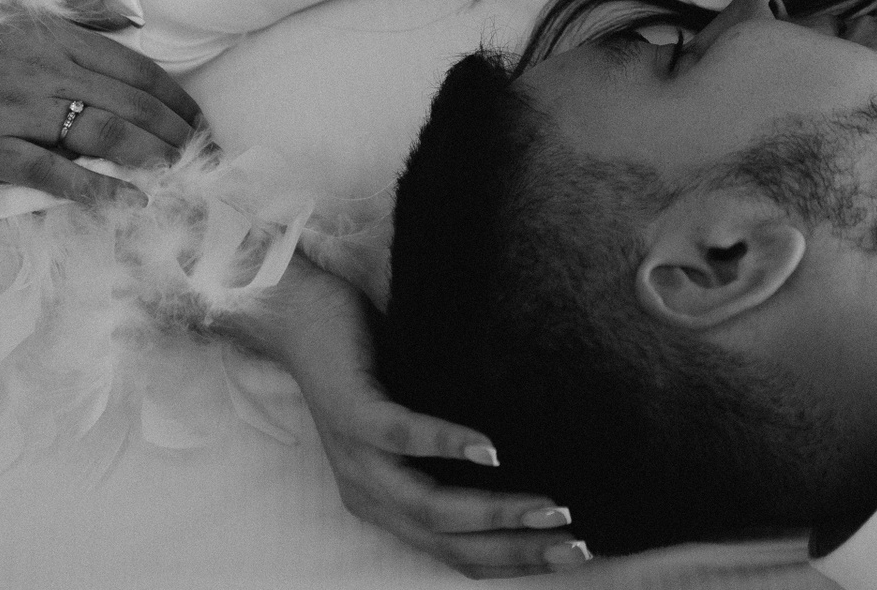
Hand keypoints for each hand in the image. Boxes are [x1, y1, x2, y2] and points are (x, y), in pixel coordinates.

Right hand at [0, 0, 200, 202]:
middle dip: (173, 130)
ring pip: (102, 133)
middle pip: (129, 103)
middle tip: (203, 152)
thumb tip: (128, 15)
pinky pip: (50, 171)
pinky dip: (95, 188)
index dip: (173, 96)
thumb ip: (76, 8)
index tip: (198, 117)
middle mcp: (46, 71)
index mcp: (55, 37)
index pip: (134, 68)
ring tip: (181, 172)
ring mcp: (18, 109)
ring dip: (150, 155)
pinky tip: (130, 200)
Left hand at [249, 260, 587, 578]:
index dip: (516, 562)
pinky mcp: (352, 412)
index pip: (458, 554)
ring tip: (549, 510)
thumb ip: (451, 449)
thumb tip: (529, 453)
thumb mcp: (415, 420)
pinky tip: (491, 448)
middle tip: (578, 546)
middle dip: (519, 551)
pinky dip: (450, 445)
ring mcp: (358, 457)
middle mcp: (371, 495)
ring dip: (496, 512)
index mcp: (387, 505)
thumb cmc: (369, 362)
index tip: (575, 553)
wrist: (298, 315)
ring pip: (431, 505)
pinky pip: (403, 436)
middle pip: (451, 544)